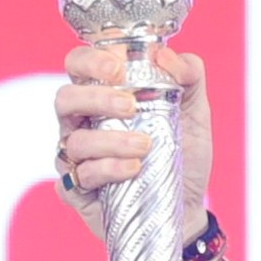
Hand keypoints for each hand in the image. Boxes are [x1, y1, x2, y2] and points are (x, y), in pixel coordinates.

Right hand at [56, 44, 212, 243]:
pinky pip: (80, 176)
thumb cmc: (182, 156)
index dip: (90, 60)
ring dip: (110, 140)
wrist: (186, 206)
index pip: (79, 66)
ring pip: (75, 140)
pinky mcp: (77, 191)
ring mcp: (76, 158)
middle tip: (130, 105)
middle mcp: (82, 123)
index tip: (117, 66)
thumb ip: (189, 78)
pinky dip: (107, 169)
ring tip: (144, 146)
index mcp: (102, 96)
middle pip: (65, 99)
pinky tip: (133, 170)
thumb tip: (167, 54)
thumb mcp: (194, 115)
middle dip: (95, 98)